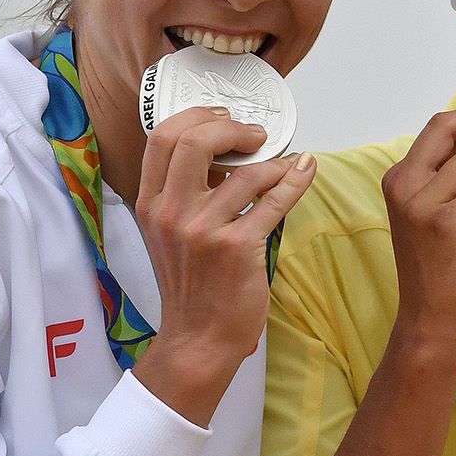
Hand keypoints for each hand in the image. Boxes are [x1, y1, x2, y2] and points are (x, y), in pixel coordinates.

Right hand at [134, 106, 315, 424]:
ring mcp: (203, 229)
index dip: (196, 117)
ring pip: (246, 172)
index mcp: (150, 204)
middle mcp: (170, 212)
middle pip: (195, 141)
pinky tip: (305, 170)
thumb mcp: (169, 234)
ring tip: (286, 164)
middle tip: (257, 135)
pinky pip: (274, 201)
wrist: (198, 338)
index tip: (223, 116)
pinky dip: (295, 180)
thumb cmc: (191, 285)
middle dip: (233, 128)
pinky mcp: (237, 247)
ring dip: (274, 162)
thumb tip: (223, 153)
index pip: (161, 138)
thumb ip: (185, 194)